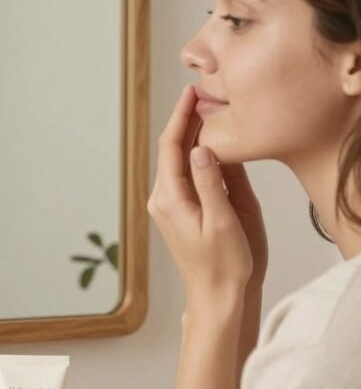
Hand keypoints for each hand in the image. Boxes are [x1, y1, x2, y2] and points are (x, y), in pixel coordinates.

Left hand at [148, 85, 265, 303]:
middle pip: (173, 149)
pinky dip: (201, 155)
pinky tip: (216, 142)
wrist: (218, 298)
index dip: (181, 116)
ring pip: (181, 160)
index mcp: (169, 199)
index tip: (193, 91)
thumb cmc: (224, 266)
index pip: (170, 146)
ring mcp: (172, 205)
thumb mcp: (222, 221)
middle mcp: (164, 199)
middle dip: (188, 119)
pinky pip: (189, 175)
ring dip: (194, 134)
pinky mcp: (183, 211)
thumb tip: (201, 147)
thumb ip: (212, 182)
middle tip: (207, 92)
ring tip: (211, 108)